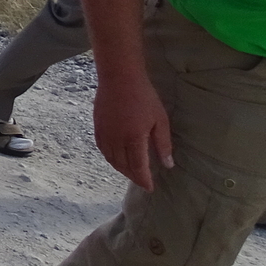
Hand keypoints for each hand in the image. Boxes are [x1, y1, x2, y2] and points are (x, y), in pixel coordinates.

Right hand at [94, 69, 173, 191]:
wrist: (119, 77)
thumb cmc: (144, 96)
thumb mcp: (160, 120)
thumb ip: (163, 144)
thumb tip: (168, 164)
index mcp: (134, 139)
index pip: (138, 167)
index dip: (144, 180)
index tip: (150, 188)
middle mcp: (116, 140)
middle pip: (123, 166)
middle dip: (133, 176)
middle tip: (142, 181)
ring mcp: (104, 133)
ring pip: (111, 159)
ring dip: (120, 169)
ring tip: (130, 172)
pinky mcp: (97, 127)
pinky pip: (102, 149)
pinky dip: (109, 158)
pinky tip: (115, 158)